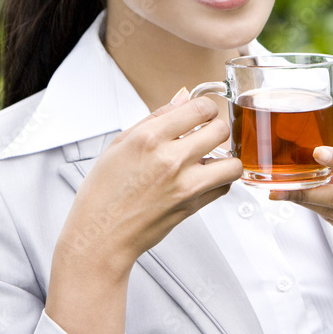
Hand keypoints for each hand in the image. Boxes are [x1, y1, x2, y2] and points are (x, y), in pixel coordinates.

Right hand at [57, 88, 242, 273]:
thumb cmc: (104, 193)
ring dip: (226, 158)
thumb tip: (182, 98)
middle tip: (206, 135)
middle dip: (216, 129)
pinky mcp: (193, 206)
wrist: (100, 235)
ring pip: (232, 163)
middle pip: (221, 130)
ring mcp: (185, 185)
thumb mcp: (120, 144)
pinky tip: (203, 178)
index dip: (205, 109)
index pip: (200, 108)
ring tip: (209, 159)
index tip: (202, 114)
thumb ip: (156, 117)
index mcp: (150, 138)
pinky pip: (224, 188)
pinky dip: (219, 181)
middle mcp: (170, 159)